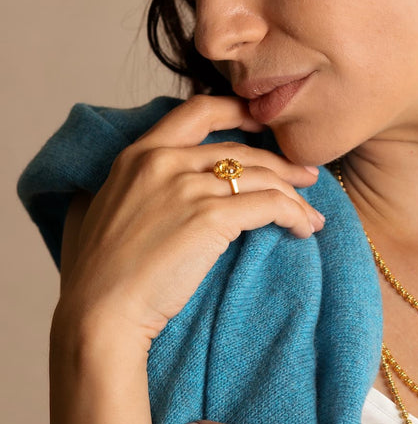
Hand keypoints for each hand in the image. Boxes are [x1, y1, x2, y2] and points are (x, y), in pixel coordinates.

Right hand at [56, 95, 325, 343]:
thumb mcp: (105, 207)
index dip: (237, 111)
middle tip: (306, 176)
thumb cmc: (101, 271)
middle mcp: (164, 161)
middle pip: (242, 149)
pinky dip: (294, 214)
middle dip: (281, 162)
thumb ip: (133, 182)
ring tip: (311, 213)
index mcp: (139, 154)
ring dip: (294, 195)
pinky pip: (269, 205)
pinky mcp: (211, 218)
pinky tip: (303, 228)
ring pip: (261, 177)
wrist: (99, 312)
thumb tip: (152, 178)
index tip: (263, 124)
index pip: (198, 111)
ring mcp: (188, 188)